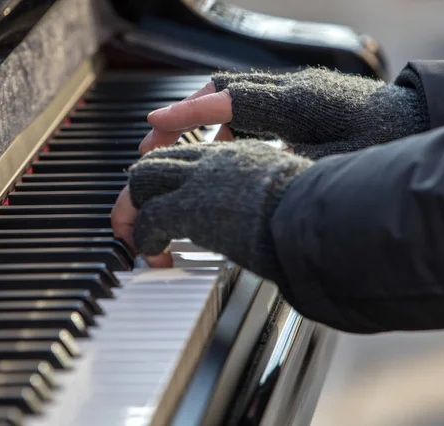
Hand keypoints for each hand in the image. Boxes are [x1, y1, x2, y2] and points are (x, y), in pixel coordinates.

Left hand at [112, 141, 312, 277]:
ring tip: (135, 237)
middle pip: (157, 162)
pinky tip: (151, 253)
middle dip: (139, 191)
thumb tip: (260, 218)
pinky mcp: (191, 207)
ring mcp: (200, 181)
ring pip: (143, 180)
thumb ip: (262, 199)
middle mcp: (213, 163)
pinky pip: (149, 217)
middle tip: (136, 217)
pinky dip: (143, 236)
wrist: (310, 215)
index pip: (189, 156)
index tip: (164, 197)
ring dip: (133, 211)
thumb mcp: (283, 194)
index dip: (170, 177)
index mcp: (237, 157)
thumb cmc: (308, 212)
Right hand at [141, 68, 426, 160]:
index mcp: (300, 103)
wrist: (419, 118)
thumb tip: (248, 175)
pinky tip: (224, 147)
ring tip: (179, 150)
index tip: (154, 127)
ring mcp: (296, 89)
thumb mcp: (340, 167)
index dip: (189, 114)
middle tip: (153, 144)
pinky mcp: (300, 98)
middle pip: (223, 89)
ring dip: (202, 118)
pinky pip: (252, 104)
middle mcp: (293, 88)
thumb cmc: (387, 143)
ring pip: (233, 94)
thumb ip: (292, 167)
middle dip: (184, 115)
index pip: (231, 100)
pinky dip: (228, 123)